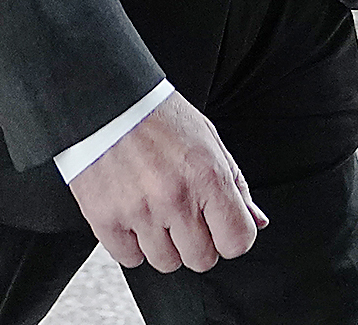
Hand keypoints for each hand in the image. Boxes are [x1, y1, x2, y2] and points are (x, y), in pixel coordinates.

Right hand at [68, 92, 265, 272]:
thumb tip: (256, 220)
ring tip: (151, 210)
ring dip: (162, 243)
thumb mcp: (206, 137)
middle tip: (180, 214)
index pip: (237, 242)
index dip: (229, 235)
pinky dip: (130, 243)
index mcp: (206, 176)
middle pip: (201, 259)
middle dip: (195, 241)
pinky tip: (129, 214)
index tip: (217, 223)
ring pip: (165, 262)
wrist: (101, 96)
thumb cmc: (155, 114)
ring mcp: (138, 210)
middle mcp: (174, 197)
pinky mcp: (105, 217)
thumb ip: (235, 182)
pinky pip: (128, 258)